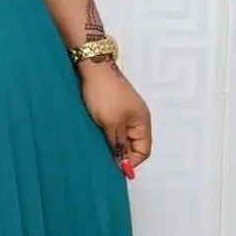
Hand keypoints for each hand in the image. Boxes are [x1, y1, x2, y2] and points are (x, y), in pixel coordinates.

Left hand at [78, 61, 151, 175]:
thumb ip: (118, 145)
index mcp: (142, 122)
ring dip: (110, 145)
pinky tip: (93, 139)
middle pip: (132, 145)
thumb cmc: (104, 94)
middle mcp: (136, 118)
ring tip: (97, 151)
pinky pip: (112, 128)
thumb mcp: (111, 123)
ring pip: (120, 137)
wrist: (92, 68)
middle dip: (120, 154)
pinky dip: (105, 135)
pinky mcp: (111, 109)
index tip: (115, 168)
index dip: (131, 161)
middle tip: (103, 161)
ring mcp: (124, 113)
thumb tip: (124, 165)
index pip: (144, 150)